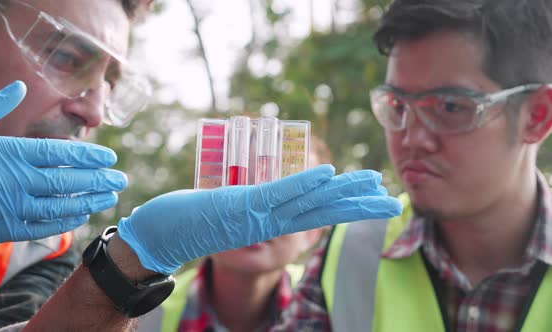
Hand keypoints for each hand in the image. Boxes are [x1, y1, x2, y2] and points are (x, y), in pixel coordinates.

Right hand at [0, 81, 127, 244]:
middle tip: (121, 179)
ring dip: (90, 201)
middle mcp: (17, 180)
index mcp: (10, 152)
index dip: (90, 155)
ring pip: (62, 206)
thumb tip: (19, 87)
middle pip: (70, 181)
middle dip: (100, 179)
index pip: (62, 153)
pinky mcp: (4, 228)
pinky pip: (44, 227)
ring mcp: (12, 207)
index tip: (110, 156)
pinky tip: (82, 215)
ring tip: (110, 197)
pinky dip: (66, 221)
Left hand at [117, 165, 401, 273]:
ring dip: (344, 193)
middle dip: (360, 205)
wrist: (157, 240)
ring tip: (376, 186)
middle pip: (324, 212)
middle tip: (394, 200)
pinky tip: (328, 174)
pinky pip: (278, 194)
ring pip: (310, 204)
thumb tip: (262, 190)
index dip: (347, 205)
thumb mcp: (224, 207)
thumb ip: (247, 202)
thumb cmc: (187, 221)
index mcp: (268, 221)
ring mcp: (258, 216)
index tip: (373, 196)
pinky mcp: (241, 207)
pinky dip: (303, 184)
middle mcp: (270, 223)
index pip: (316, 213)